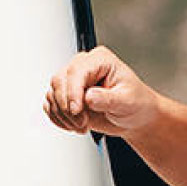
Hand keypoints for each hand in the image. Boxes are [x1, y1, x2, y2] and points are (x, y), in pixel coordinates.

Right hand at [44, 46, 163, 137]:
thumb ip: (107, 98)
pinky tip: (73, 125)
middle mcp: (84, 67)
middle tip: (82, 122)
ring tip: (82, 125)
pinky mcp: (66, 96)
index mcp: (100, 60)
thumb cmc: (136, 103)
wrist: (134, 117)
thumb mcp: (127, 101)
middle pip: (59, 81)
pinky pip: (50, 105)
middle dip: (67, 106)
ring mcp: (73, 81)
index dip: (73, 91)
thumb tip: (88, 96)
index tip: (77, 110)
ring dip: (63, 115)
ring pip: (52, 94)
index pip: (76, 71)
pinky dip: (59, 119)